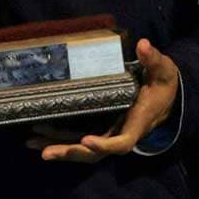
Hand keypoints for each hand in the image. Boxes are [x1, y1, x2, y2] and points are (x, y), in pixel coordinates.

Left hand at [31, 39, 178, 161]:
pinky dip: (60, 140)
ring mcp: (109, 133)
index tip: (86, 140)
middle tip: (46, 151)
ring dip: (59, 148)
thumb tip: (143, 45)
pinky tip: (38, 137)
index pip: (122, 142)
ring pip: (84, 150)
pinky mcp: (101, 129)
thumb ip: (153, 59)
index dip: (104, 144)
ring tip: (33, 143)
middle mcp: (121, 133)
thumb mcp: (162, 70)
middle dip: (71, 152)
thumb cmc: (162, 84)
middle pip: (96, 153)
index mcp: (138, 123)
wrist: (165, 97)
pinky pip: (79, 139)